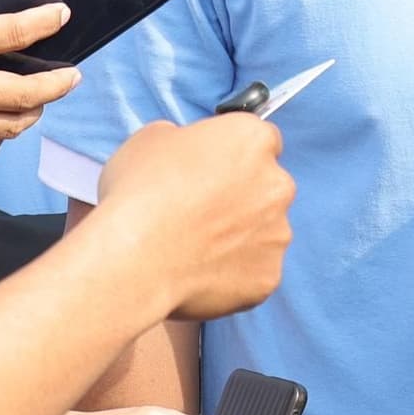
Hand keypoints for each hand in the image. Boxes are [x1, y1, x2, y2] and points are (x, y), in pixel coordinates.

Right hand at [91, 116, 294, 319]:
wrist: (136, 257)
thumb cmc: (140, 193)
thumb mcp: (151, 138)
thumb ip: (184, 140)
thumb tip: (186, 154)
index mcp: (252, 140)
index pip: (261, 140)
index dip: (235, 154)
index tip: (215, 169)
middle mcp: (277, 184)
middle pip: (268, 186)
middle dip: (243, 197)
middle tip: (201, 211)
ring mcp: (277, 233)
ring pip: (264, 231)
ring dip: (241, 235)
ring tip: (196, 247)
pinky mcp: (269, 275)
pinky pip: (255, 271)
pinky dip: (235, 272)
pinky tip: (200, 272)